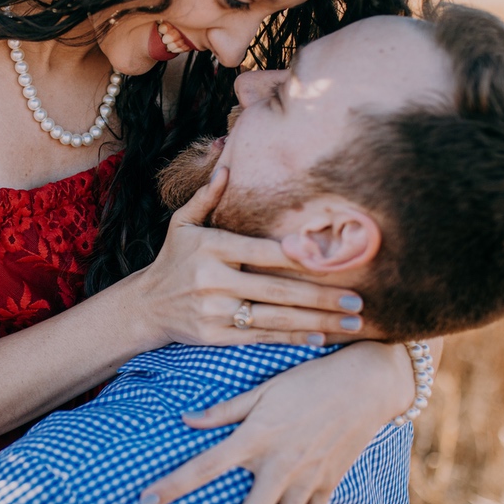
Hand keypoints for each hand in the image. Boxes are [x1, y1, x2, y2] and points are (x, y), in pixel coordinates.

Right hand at [128, 167, 365, 349]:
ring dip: (317, 320)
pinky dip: (292, 337)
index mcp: (211, 248)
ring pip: (275, 317)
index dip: (296, 256)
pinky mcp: (215, 336)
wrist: (145, 306)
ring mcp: (214, 311)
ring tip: (351, 321)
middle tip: (358, 299)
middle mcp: (212, 280)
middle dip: (321, 296)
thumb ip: (207, 197)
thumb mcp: (182, 223)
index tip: (329, 259)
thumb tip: (227, 166)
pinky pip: (261, 336)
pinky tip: (321, 336)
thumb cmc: (173, 259)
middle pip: (276, 289)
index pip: (262, 252)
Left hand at [138, 342, 417, 503]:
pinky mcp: (327, 486)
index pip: (206, 466)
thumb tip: (185, 419)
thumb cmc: (308, 381)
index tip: (145, 503)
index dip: (174, 484)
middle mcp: (279, 468)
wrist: (365, 385)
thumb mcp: (263, 389)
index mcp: (256, 439)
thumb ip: (224, 410)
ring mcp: (305, 482)